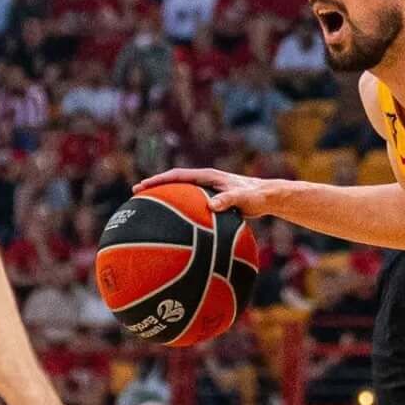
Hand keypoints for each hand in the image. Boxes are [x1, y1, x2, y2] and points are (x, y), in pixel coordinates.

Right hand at [135, 167, 282, 218]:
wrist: (268, 197)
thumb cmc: (256, 196)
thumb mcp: (242, 198)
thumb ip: (228, 200)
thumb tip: (211, 205)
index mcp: (207, 177)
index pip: (177, 176)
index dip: (159, 181)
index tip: (142, 186)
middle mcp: (204, 182)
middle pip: (174, 183)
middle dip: (155, 187)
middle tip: (136, 194)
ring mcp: (207, 191)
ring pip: (180, 194)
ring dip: (165, 199)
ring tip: (148, 210)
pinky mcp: (211, 201)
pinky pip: (190, 206)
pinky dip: (180, 212)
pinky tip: (175, 228)